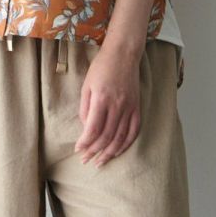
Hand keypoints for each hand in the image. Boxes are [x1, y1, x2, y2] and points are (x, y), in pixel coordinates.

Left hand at [75, 41, 141, 166]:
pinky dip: (126, 144)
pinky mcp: (137, 108)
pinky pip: (133, 131)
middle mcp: (117, 106)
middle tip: (85, 160)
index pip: (93, 129)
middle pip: (106, 137)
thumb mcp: (86, 86)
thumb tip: (86, 129)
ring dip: (109, 152)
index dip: (85, 143)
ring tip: (100, 162)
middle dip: (94, 151)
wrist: (123, 54)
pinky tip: (118, 151)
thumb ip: (85, 109)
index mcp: (101, 99)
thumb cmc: (101, 68)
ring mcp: (129, 108)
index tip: (78, 149)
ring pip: (120, 137)